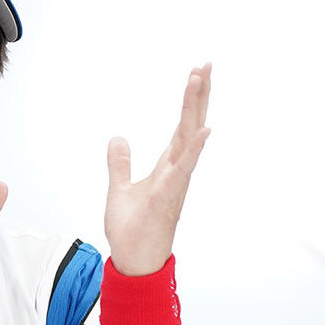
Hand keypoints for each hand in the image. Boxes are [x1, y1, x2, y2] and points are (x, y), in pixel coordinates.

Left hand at [104, 63, 211, 275]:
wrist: (133, 260)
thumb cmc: (132, 229)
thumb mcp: (120, 188)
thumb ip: (120, 163)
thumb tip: (118, 139)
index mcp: (168, 167)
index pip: (181, 127)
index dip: (190, 101)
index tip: (196, 73)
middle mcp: (176, 170)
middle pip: (190, 125)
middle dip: (198, 94)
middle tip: (206, 64)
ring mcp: (175, 182)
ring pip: (189, 138)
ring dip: (194, 109)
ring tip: (200, 80)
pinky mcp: (168, 195)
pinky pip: (184, 168)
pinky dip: (193, 148)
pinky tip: (204, 129)